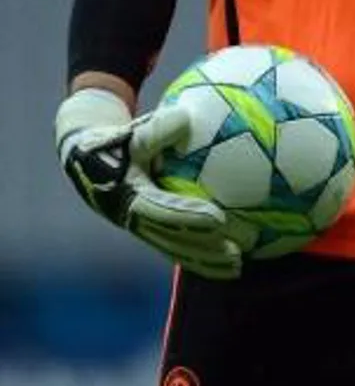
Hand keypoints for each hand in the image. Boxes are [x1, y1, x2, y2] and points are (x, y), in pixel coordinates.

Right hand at [56, 88, 241, 279]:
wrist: (86, 159)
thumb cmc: (117, 139)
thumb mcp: (130, 131)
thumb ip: (156, 128)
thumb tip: (185, 118)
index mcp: (128, 195)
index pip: (162, 211)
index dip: (189, 217)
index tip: (219, 219)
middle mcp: (132, 218)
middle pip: (172, 240)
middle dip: (203, 249)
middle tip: (236, 254)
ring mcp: (139, 228)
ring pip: (174, 250)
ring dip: (205, 261)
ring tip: (238, 267)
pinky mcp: (146, 230)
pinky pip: (175, 246)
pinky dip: (200, 255)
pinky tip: (228, 261)